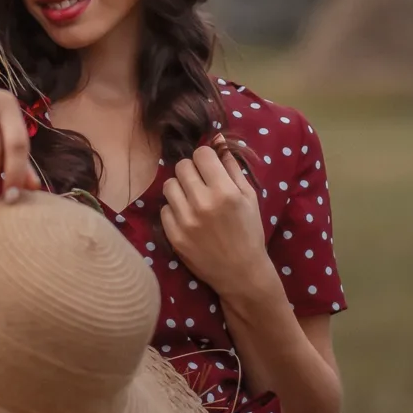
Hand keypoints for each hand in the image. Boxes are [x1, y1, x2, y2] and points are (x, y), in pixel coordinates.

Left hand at [160, 139, 269, 296]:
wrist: (241, 272)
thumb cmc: (249, 231)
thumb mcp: (249, 197)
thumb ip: (232, 167)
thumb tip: (218, 140)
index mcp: (224, 191)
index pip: (201, 154)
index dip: (206, 158)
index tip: (209, 167)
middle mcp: (202, 203)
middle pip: (182, 166)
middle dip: (192, 171)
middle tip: (200, 183)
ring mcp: (185, 220)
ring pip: (169, 186)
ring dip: (180, 189)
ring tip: (192, 200)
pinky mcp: (173, 236)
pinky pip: (164, 209)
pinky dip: (174, 211)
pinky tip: (188, 218)